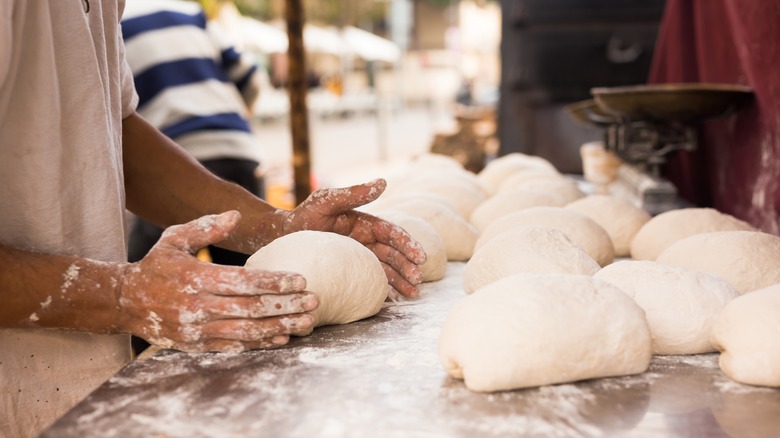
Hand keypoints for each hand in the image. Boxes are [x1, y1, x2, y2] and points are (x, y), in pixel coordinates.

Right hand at [117, 211, 317, 351]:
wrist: (125, 301)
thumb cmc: (156, 265)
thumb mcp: (175, 239)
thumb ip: (206, 227)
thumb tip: (236, 216)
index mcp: (195, 278)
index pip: (244, 281)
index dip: (275, 282)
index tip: (302, 280)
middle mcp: (197, 306)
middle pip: (251, 309)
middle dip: (286, 306)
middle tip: (315, 301)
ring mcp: (197, 330)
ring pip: (246, 331)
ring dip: (280, 328)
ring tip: (307, 323)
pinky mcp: (197, 345)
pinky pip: (234, 346)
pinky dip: (260, 344)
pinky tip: (282, 338)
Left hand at [283, 179, 426, 297]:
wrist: (280, 237)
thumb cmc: (303, 216)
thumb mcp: (326, 201)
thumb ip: (353, 193)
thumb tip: (383, 181)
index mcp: (364, 223)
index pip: (391, 234)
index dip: (407, 244)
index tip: (420, 257)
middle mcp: (365, 241)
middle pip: (393, 254)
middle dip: (408, 267)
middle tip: (418, 280)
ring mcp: (358, 258)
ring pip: (386, 270)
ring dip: (402, 281)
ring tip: (414, 294)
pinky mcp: (349, 273)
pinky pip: (370, 282)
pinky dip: (384, 290)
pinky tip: (395, 300)